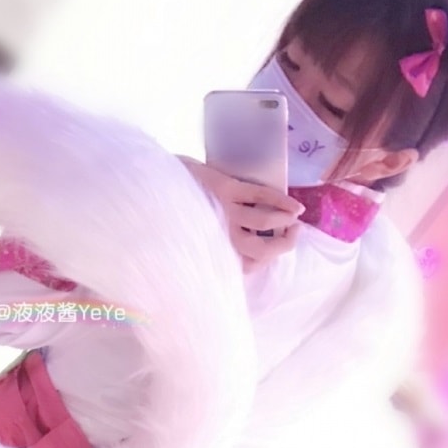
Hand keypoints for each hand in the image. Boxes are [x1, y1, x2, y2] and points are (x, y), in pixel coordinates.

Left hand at [179, 158, 302, 271]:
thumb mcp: (193, 237)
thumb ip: (213, 245)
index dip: (264, 262)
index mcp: (211, 250)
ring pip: (265, 224)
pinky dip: (281, 201)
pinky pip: (261, 196)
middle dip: (282, 246)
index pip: (245, 267)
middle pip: (260, 252)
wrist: (153, 180)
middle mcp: (218, 236)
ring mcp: (224, 213)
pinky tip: (295, 206)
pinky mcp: (226, 190)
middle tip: (292, 235)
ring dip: (286, 223)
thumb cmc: (173, 210)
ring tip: (295, 218)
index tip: (271, 253)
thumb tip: (237, 251)